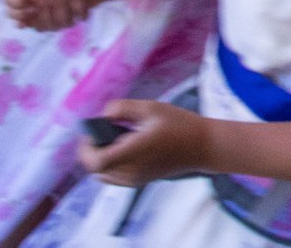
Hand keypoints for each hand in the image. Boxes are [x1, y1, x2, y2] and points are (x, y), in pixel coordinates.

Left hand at [78, 99, 209, 185]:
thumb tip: (104, 114)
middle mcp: (131, 171)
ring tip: (115, 140)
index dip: (85, 149)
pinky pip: (115, 177)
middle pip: (96, 169)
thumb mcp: (152, 108)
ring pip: (104, 175)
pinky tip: (125, 149)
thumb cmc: (181, 124)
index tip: (90, 133)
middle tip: (102, 132)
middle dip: (92, 151)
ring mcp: (136, 179)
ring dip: (101, 159)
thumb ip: (123, 108)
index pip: (95, 161)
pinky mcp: (141, 182)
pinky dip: (111, 165)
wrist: (204, 146)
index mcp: (132, 153)